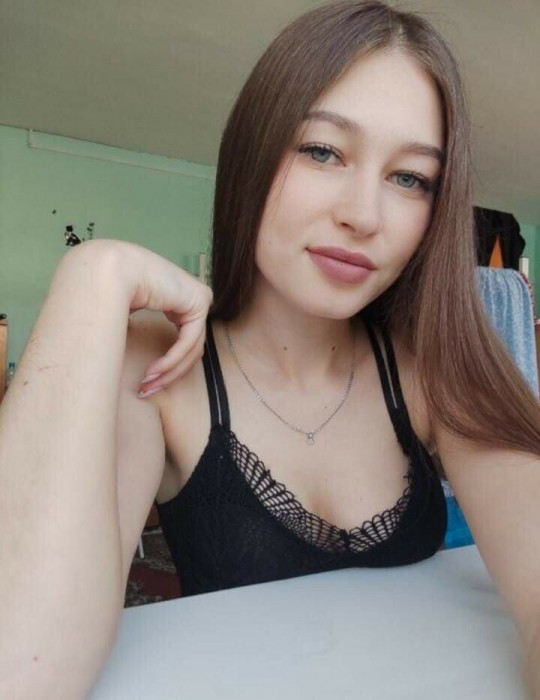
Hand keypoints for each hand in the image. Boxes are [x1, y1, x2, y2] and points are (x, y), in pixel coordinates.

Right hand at [66, 239, 212, 394]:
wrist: (109, 271)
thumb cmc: (109, 289)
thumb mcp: (130, 314)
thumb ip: (142, 331)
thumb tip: (143, 363)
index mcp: (178, 298)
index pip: (184, 342)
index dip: (167, 368)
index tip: (146, 385)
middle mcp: (192, 297)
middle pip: (190, 349)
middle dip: (168, 374)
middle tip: (147, 391)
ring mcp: (199, 297)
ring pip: (192, 349)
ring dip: (168, 372)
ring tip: (147, 386)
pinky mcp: (199, 301)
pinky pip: (189, 342)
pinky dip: (171, 360)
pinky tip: (153, 371)